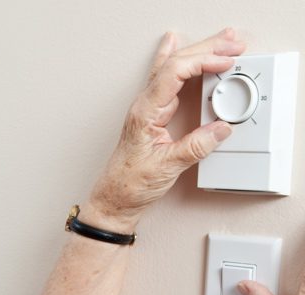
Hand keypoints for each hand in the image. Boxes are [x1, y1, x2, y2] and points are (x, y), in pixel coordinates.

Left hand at [86, 28, 245, 231]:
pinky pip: (167, 81)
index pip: (174, 72)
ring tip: (220, 41)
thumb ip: (196, 147)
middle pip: (174, 64)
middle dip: (206, 49)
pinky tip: (176, 48)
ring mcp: (147, 110)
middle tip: (232, 43)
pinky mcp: (152, 116)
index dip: (202, 61)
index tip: (226, 62)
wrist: (114, 200)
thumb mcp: (167, 167)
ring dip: (197, 53)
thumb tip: (221, 128)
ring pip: (171, 69)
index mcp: (145, 112)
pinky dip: (180, 64)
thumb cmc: (129, 185)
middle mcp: (144, 106)